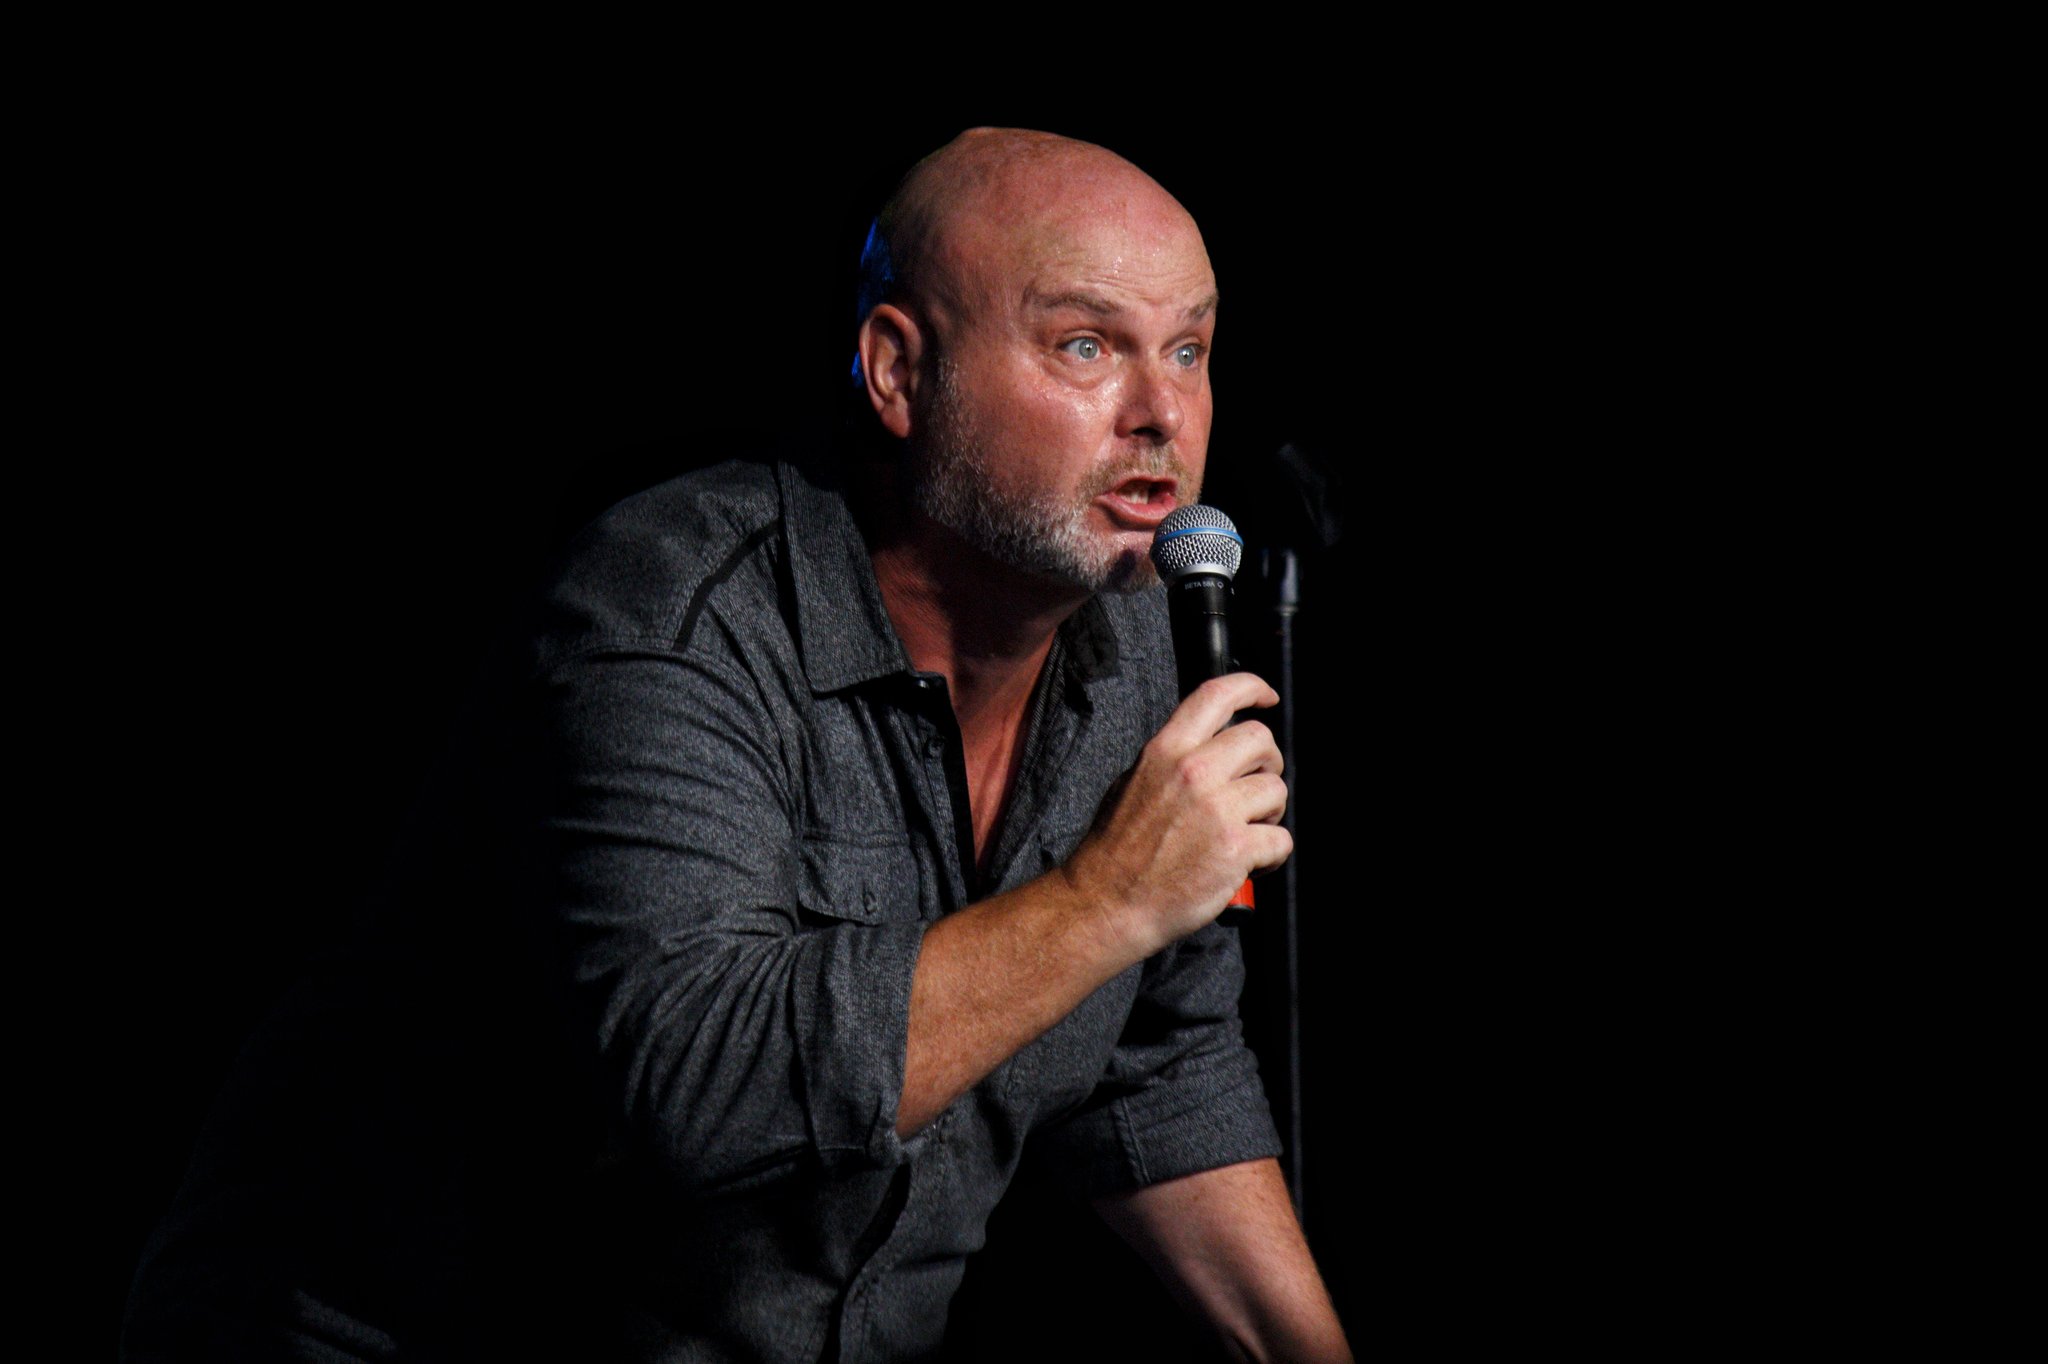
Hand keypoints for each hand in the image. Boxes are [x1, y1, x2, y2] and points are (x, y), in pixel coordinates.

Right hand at [1064, 672, 1290, 960]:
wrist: (1107, 903)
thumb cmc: (1116, 851)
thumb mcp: (1133, 782)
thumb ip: (1172, 760)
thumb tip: (1209, 749)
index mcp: (1166, 750)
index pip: (1218, 694)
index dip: (1251, 688)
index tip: (1266, 697)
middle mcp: (1194, 771)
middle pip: (1261, 739)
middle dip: (1268, 762)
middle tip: (1256, 786)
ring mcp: (1218, 809)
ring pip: (1277, 790)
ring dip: (1270, 812)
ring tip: (1247, 832)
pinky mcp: (1236, 848)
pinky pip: (1281, 839)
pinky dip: (1272, 854)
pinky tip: (1250, 863)